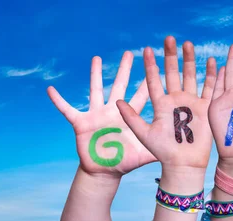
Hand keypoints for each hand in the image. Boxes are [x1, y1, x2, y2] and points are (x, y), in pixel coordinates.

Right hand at [47, 51, 154, 175]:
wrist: (105, 171)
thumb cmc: (125, 161)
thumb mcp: (145, 153)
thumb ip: (160, 148)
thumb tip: (181, 148)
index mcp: (129, 116)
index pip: (140, 95)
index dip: (146, 80)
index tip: (154, 65)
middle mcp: (113, 111)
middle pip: (120, 86)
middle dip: (125, 70)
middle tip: (130, 52)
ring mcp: (97, 115)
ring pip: (96, 90)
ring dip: (95, 74)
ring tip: (97, 58)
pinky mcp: (81, 123)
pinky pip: (67, 110)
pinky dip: (58, 101)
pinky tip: (50, 89)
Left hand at [117, 36, 215, 168]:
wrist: (184, 164)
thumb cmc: (163, 152)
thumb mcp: (144, 134)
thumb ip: (132, 118)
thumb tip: (117, 102)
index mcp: (161, 105)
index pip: (154, 80)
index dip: (150, 65)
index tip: (146, 49)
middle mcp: (176, 100)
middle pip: (173, 73)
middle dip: (171, 56)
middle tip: (169, 38)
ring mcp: (191, 103)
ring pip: (191, 76)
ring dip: (190, 60)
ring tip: (188, 43)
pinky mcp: (205, 108)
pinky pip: (209, 88)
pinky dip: (212, 75)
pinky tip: (212, 61)